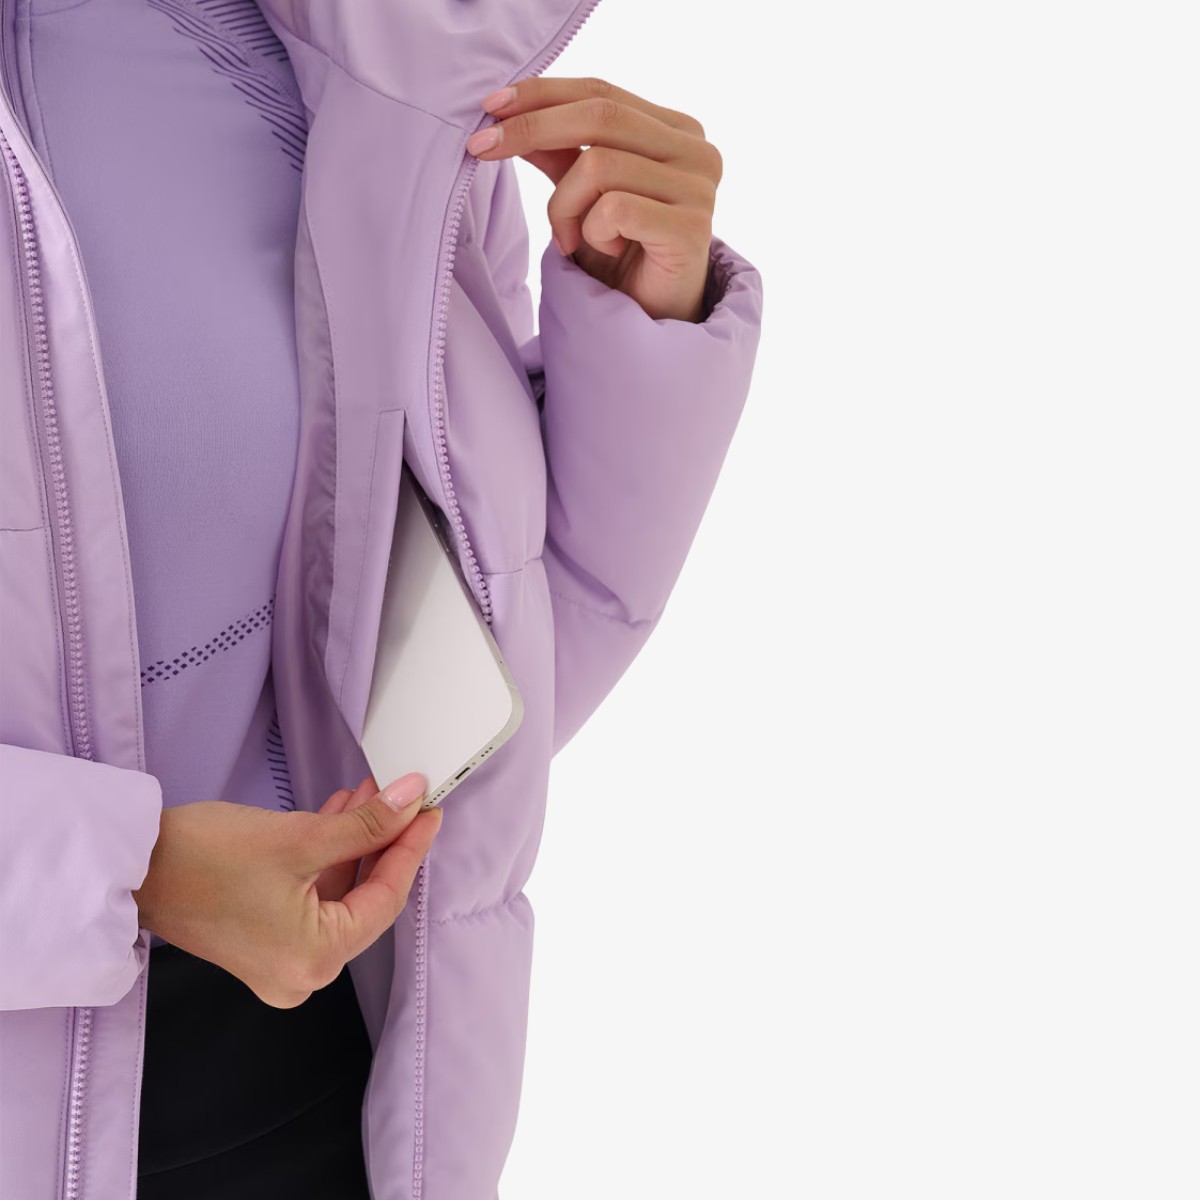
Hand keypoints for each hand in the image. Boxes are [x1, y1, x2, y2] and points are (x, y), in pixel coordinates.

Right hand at [132, 773, 441, 1007]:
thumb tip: (411, 800)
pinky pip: (312, 901)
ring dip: (355, 845)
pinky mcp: (263, 942)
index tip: (429, 811)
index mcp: (315, 960)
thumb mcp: (301, 836)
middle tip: (404, 799)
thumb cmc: (202, 859)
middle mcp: (301, 974)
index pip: (386, 898)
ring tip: (369, 796)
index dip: (411, 848)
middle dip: (383, 843)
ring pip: (340, 896)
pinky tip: (339, 817)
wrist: (131, 866)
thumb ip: (366, 823)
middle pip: (365, 900)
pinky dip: (327, 860)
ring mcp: (280, 962)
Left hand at [468, 76, 723, 322]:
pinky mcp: (691, 228)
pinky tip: (606, 250)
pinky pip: (613, 209)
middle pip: (600, 116)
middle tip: (481, 147)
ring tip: (569, 240)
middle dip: (531, 129)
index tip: (490, 106)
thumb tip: (505, 110)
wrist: (654, 320)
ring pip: (598, 165)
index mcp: (676, 130)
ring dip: (563, 207)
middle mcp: (697, 151)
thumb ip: (557, 151)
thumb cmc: (623, 256)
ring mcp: (699, 189)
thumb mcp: (582, 194)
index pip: (601, 92)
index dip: (542, 94)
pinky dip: (591, 232)